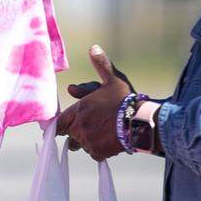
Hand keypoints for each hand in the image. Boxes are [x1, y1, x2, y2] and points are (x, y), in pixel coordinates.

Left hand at [56, 45, 132, 160]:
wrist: (141, 122)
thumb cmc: (125, 100)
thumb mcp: (113, 79)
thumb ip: (101, 65)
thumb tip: (93, 47)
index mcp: (79, 110)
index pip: (58, 123)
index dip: (61, 124)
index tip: (64, 124)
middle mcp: (79, 127)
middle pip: (70, 134)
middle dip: (78, 131)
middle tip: (92, 126)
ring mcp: (88, 141)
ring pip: (82, 144)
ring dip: (88, 141)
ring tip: (102, 133)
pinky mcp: (98, 152)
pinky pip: (94, 153)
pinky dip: (99, 150)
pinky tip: (109, 141)